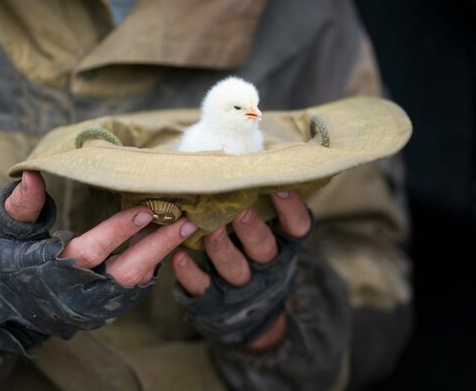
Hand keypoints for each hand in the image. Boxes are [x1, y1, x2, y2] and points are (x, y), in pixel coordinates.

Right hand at [0, 171, 196, 352]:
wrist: (0, 311)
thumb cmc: (2, 265)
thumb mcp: (4, 233)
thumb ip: (21, 206)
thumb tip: (33, 174)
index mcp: (53, 271)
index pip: (92, 251)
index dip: (119, 231)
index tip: (146, 209)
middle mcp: (79, 293)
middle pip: (127, 272)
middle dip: (158, 246)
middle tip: (185, 221)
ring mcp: (93, 306)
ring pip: (136, 284)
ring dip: (160, 255)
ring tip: (183, 228)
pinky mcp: (102, 311)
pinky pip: (133, 290)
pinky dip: (151, 266)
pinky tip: (165, 243)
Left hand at [172, 191, 310, 349]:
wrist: (250, 315)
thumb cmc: (254, 252)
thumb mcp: (269, 231)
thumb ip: (260, 204)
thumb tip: (247, 160)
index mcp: (284, 244)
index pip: (296, 226)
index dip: (290, 208)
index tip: (280, 186)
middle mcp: (266, 264)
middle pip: (263, 247)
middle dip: (250, 227)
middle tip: (238, 208)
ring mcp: (240, 284)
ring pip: (234, 268)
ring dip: (221, 248)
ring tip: (208, 229)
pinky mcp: (213, 298)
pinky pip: (202, 286)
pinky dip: (190, 273)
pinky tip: (178, 256)